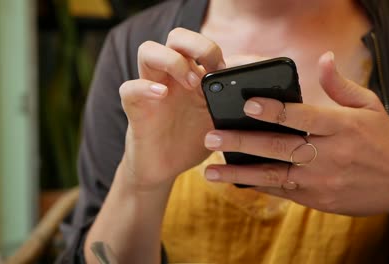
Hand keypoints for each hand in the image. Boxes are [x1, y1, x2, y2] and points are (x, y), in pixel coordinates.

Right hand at [119, 28, 225, 189]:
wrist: (165, 169)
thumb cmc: (192, 141)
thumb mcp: (219, 122)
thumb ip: (232, 105)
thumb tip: (259, 94)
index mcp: (192, 75)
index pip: (200, 43)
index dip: (219, 49)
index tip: (234, 69)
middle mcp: (171, 76)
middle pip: (176, 37)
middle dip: (197, 44)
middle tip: (214, 68)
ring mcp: (151, 89)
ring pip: (148, 50)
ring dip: (172, 61)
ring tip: (191, 83)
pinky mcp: (135, 108)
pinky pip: (130, 88)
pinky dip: (145, 87)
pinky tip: (162, 95)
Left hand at [203, 51, 388, 215]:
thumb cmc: (382, 140)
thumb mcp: (369, 106)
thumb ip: (340, 85)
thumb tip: (323, 58)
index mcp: (341, 127)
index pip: (301, 116)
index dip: (273, 110)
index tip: (247, 104)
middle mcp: (329, 155)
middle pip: (279, 147)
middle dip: (242, 142)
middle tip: (211, 137)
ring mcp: (321, 180)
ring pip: (274, 176)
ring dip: (239, 173)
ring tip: (210, 171)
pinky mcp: (317, 199)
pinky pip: (282, 192)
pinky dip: (257, 186)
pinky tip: (235, 182)